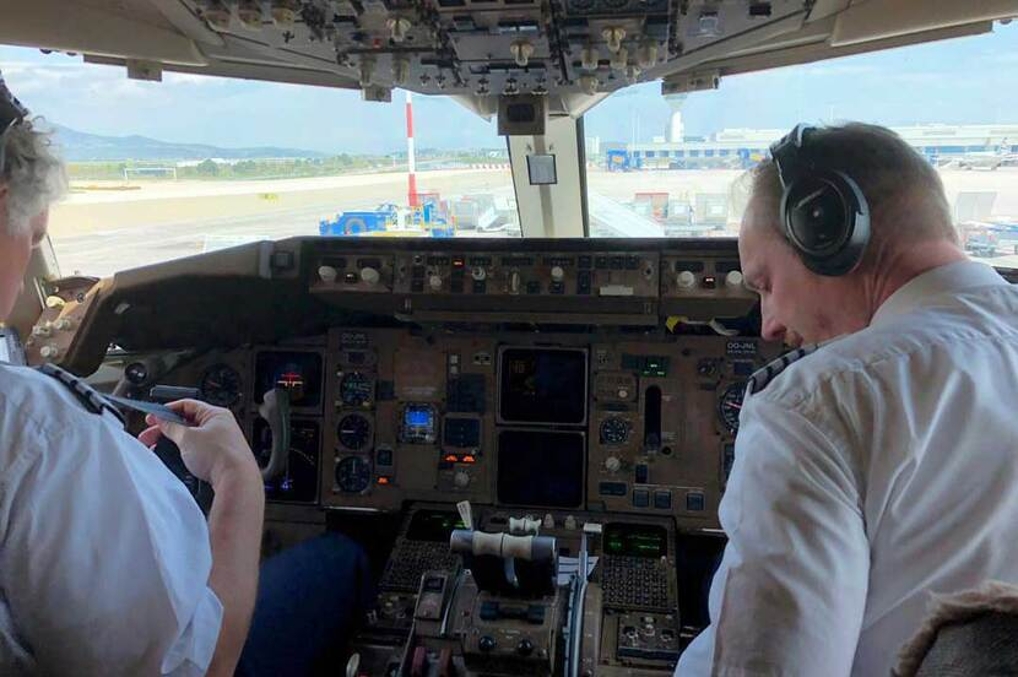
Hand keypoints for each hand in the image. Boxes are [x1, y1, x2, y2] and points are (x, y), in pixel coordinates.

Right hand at [139, 399, 258, 486]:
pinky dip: (184, 453)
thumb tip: (162, 420)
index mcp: (216, 414)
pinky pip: (197, 451)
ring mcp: (221, 443)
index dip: (167, 410)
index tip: (152, 418)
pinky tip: (174, 458)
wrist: (236, 479)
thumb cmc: (220, 455)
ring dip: (173, 442)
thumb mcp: (187, 437)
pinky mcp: (220, 458)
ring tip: (158, 448)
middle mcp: (221, 426)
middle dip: (166, 429)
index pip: (187, 405)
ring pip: (191, 438)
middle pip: (187, 422)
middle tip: (150, 436)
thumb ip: (171, 427)